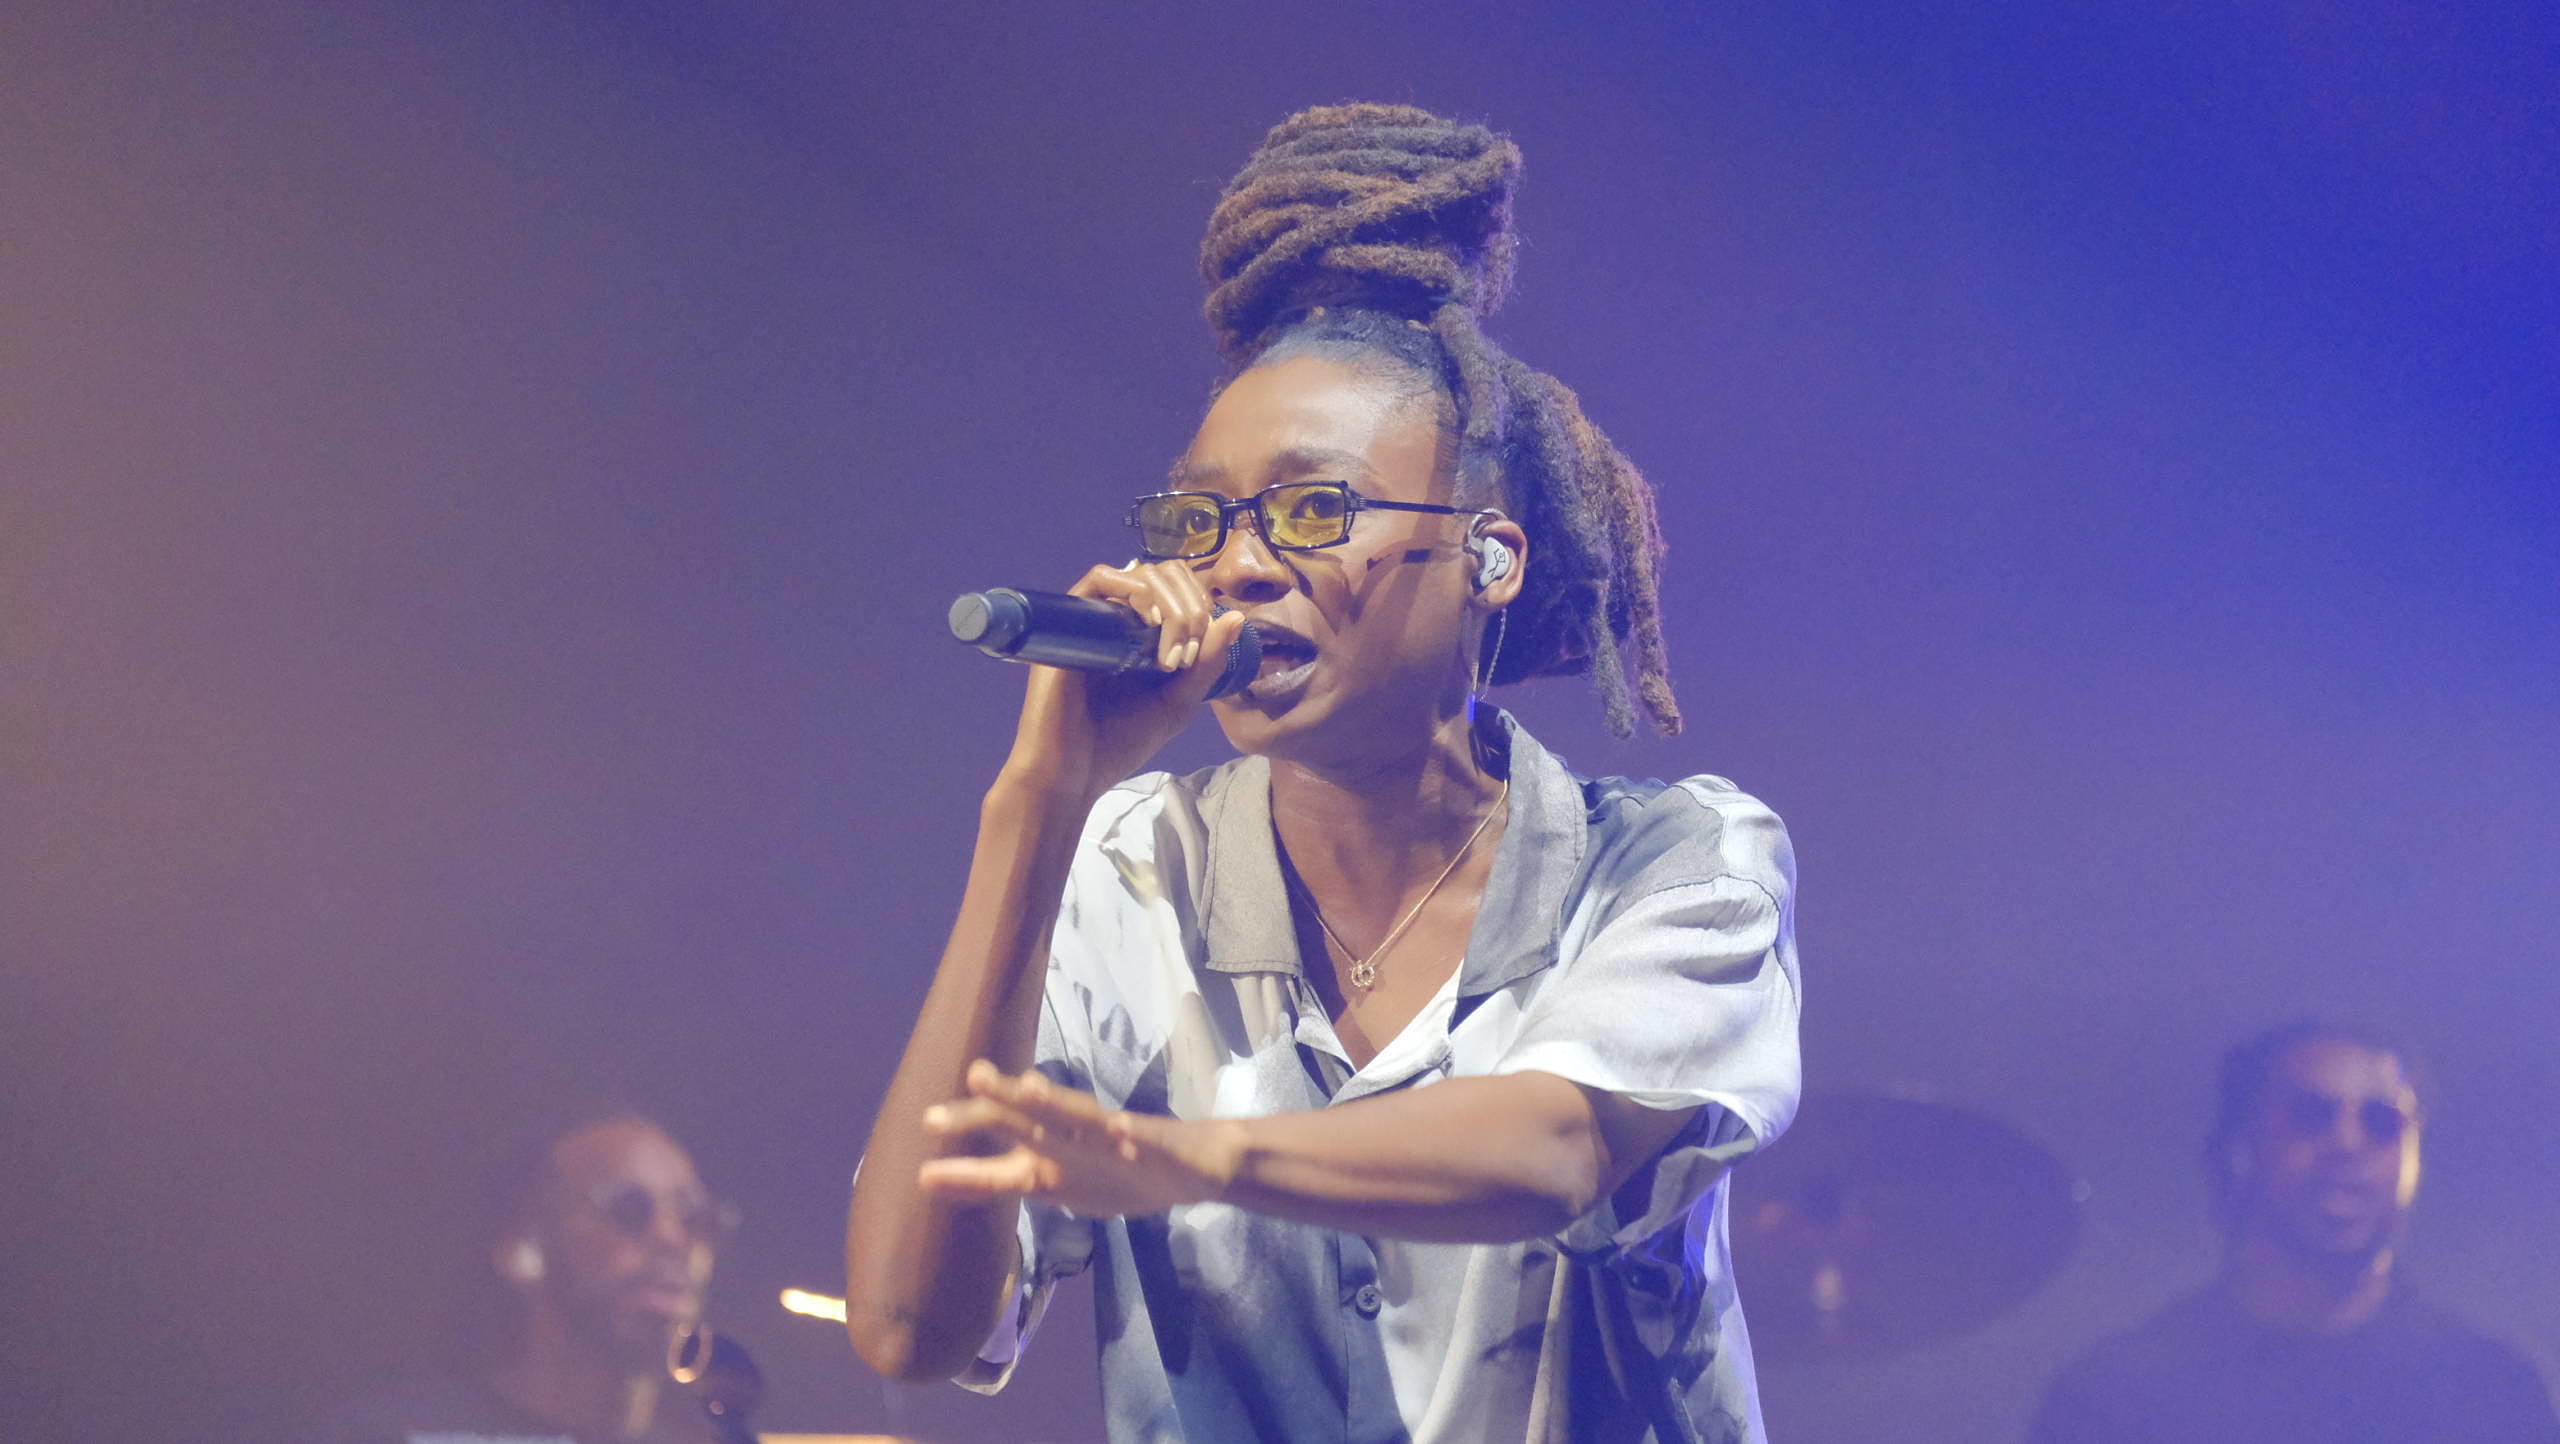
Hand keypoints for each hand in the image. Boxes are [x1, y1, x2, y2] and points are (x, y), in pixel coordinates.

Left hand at [917, 1060, 1243, 1217]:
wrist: (1189, 1166)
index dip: (969, 1145)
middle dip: (999, 1107)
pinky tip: (1116, 1127)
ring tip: (1030, 1090)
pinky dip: (1126, 1133)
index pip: (1001, 1146)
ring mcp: (1112, 1138)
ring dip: (1056, 1104)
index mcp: (1047, 1152)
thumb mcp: (1050, 1183)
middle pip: (1031, 1120)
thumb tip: (929, 1176)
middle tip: (961, 1088)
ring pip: (1079, 1119)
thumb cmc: (1112, 1170)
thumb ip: (993, 1179)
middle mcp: (1072, 1138)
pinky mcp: (1150, 1143)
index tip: (927, 1135)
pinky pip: (1137, 1138)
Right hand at [998, 561, 1249, 801]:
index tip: (1198, 653)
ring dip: (1170, 604)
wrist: (1074, 773)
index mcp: (1141, 635)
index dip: (1200, 606)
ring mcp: (1093, 618)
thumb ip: (1207, 662)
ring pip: (1139, 573)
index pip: (1179, 588)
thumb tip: (1238, 618)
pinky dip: (1133, 589)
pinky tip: (1149, 621)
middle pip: (1164, 574)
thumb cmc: (1120, 742)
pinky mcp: (1067, 622)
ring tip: (1171, 651)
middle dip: (1190, 607)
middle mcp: (1117, 619)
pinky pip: (1099, 579)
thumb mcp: (1177, 701)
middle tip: (1185, 656)